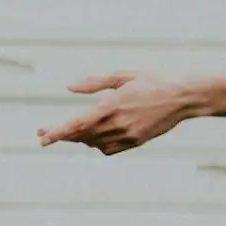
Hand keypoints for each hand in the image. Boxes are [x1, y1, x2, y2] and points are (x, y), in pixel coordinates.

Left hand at [37, 72, 194, 154]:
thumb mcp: (123, 76)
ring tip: (73, 130)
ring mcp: (128, 135)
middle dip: (61, 135)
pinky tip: (95, 136)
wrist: (184, 97)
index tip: (42, 137)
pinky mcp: (136, 141)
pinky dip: (97, 145)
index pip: (78, 124)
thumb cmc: (154, 82)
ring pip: (94, 144)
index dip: (57, 132)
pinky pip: (109, 149)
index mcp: (112, 106)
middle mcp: (119, 124)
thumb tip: (69, 87)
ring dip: (80, 139)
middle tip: (44, 132)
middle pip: (82, 136)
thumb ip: (94, 83)